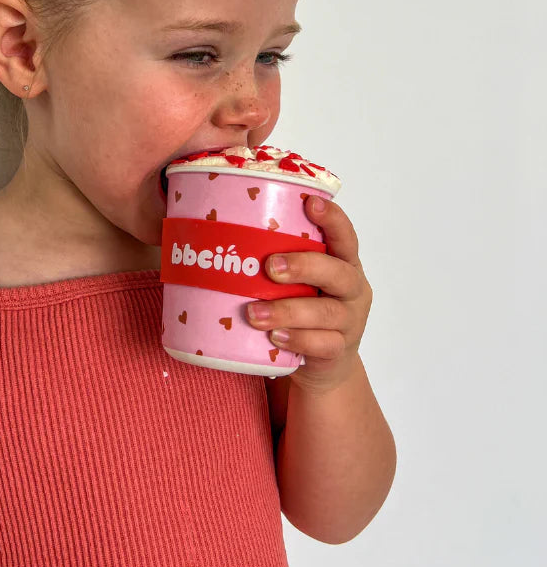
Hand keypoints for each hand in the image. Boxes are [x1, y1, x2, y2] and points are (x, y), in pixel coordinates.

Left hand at [246, 195, 372, 394]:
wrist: (324, 363)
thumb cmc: (303, 307)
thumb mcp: (298, 280)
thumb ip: (278, 258)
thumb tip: (214, 233)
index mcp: (344, 263)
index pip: (345, 236)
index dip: (332, 218)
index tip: (310, 204)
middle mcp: (352, 289)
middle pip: (338, 272)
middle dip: (304, 266)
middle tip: (270, 266)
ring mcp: (349, 322)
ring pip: (326, 312)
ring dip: (287, 310)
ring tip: (253, 313)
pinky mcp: (339, 351)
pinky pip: (322, 345)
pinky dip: (297, 340)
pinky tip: (275, 338)